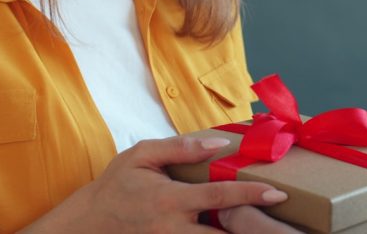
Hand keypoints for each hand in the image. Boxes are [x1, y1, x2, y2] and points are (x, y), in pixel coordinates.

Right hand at [19, 135, 291, 232]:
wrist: (82, 227)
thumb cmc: (114, 187)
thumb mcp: (140, 156)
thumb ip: (180, 147)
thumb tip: (219, 143)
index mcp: (171, 200)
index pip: (220, 198)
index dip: (252, 196)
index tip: (278, 194)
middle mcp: (174, 230)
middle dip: (254, 233)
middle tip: (284, 228)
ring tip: (268, 232)